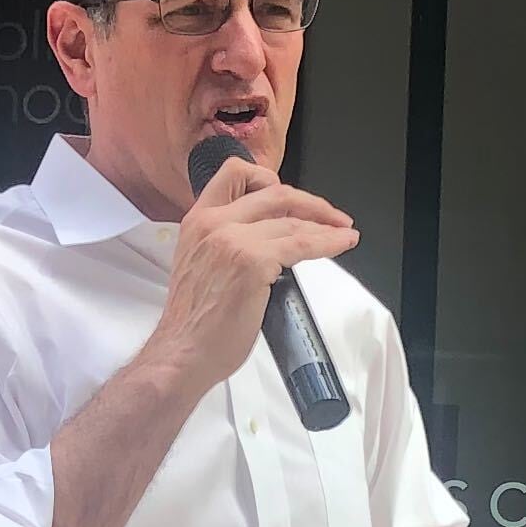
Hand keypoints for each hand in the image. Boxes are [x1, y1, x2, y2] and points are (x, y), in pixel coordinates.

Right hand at [152, 160, 357, 391]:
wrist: (182, 353)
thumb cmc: (192, 323)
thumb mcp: (200, 265)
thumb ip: (225, 243)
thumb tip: (267, 241)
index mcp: (197, 220)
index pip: (234, 173)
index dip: (268, 177)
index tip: (290, 196)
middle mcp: (212, 223)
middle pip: (274, 192)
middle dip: (311, 202)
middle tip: (332, 216)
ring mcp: (232, 240)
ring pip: (293, 220)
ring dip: (326, 223)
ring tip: (344, 233)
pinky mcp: (252, 262)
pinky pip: (302, 244)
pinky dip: (328, 242)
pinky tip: (341, 245)